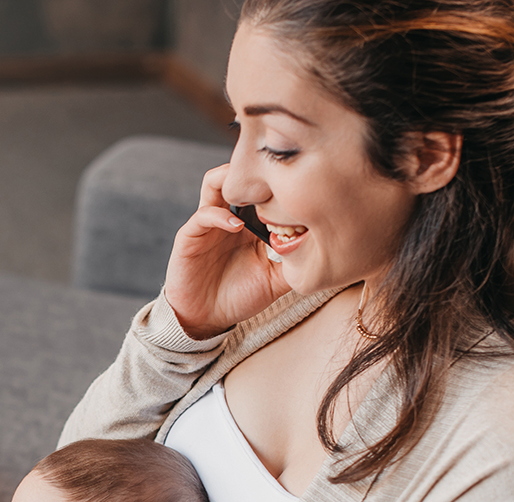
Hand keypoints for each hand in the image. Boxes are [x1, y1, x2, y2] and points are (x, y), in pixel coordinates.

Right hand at [163, 163, 292, 338]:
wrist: (207, 319)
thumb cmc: (239, 298)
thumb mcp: (275, 280)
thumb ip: (293, 263)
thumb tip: (323, 250)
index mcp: (249, 223)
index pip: (261, 190)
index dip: (276, 182)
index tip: (296, 185)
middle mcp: (228, 217)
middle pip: (238, 176)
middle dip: (254, 169)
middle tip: (275, 175)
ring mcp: (208, 224)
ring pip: (214, 183)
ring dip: (231, 180)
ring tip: (253, 191)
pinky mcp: (190, 236)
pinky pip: (203, 215)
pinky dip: (220, 216)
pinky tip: (237, 226)